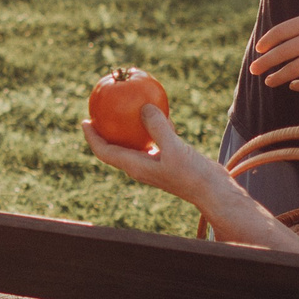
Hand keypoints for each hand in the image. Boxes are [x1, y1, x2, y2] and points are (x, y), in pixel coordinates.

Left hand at [82, 103, 222, 206]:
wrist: (214, 191)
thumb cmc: (193, 175)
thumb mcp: (175, 150)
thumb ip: (158, 128)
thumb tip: (144, 107)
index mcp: (136, 166)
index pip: (105, 152)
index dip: (92, 138)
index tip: (84, 121)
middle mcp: (141, 165)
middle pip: (115, 146)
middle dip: (105, 130)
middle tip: (100, 110)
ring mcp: (155, 163)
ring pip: (135, 142)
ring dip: (129, 126)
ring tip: (126, 106)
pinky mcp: (168, 159)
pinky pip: (154, 139)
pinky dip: (153, 126)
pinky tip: (159, 111)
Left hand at [250, 8, 298, 89]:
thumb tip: (279, 41)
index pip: (280, 31)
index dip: (267, 42)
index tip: (258, 49)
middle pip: (282, 52)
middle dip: (265, 62)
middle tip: (254, 69)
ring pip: (293, 70)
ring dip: (278, 77)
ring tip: (269, 81)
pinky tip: (293, 86)